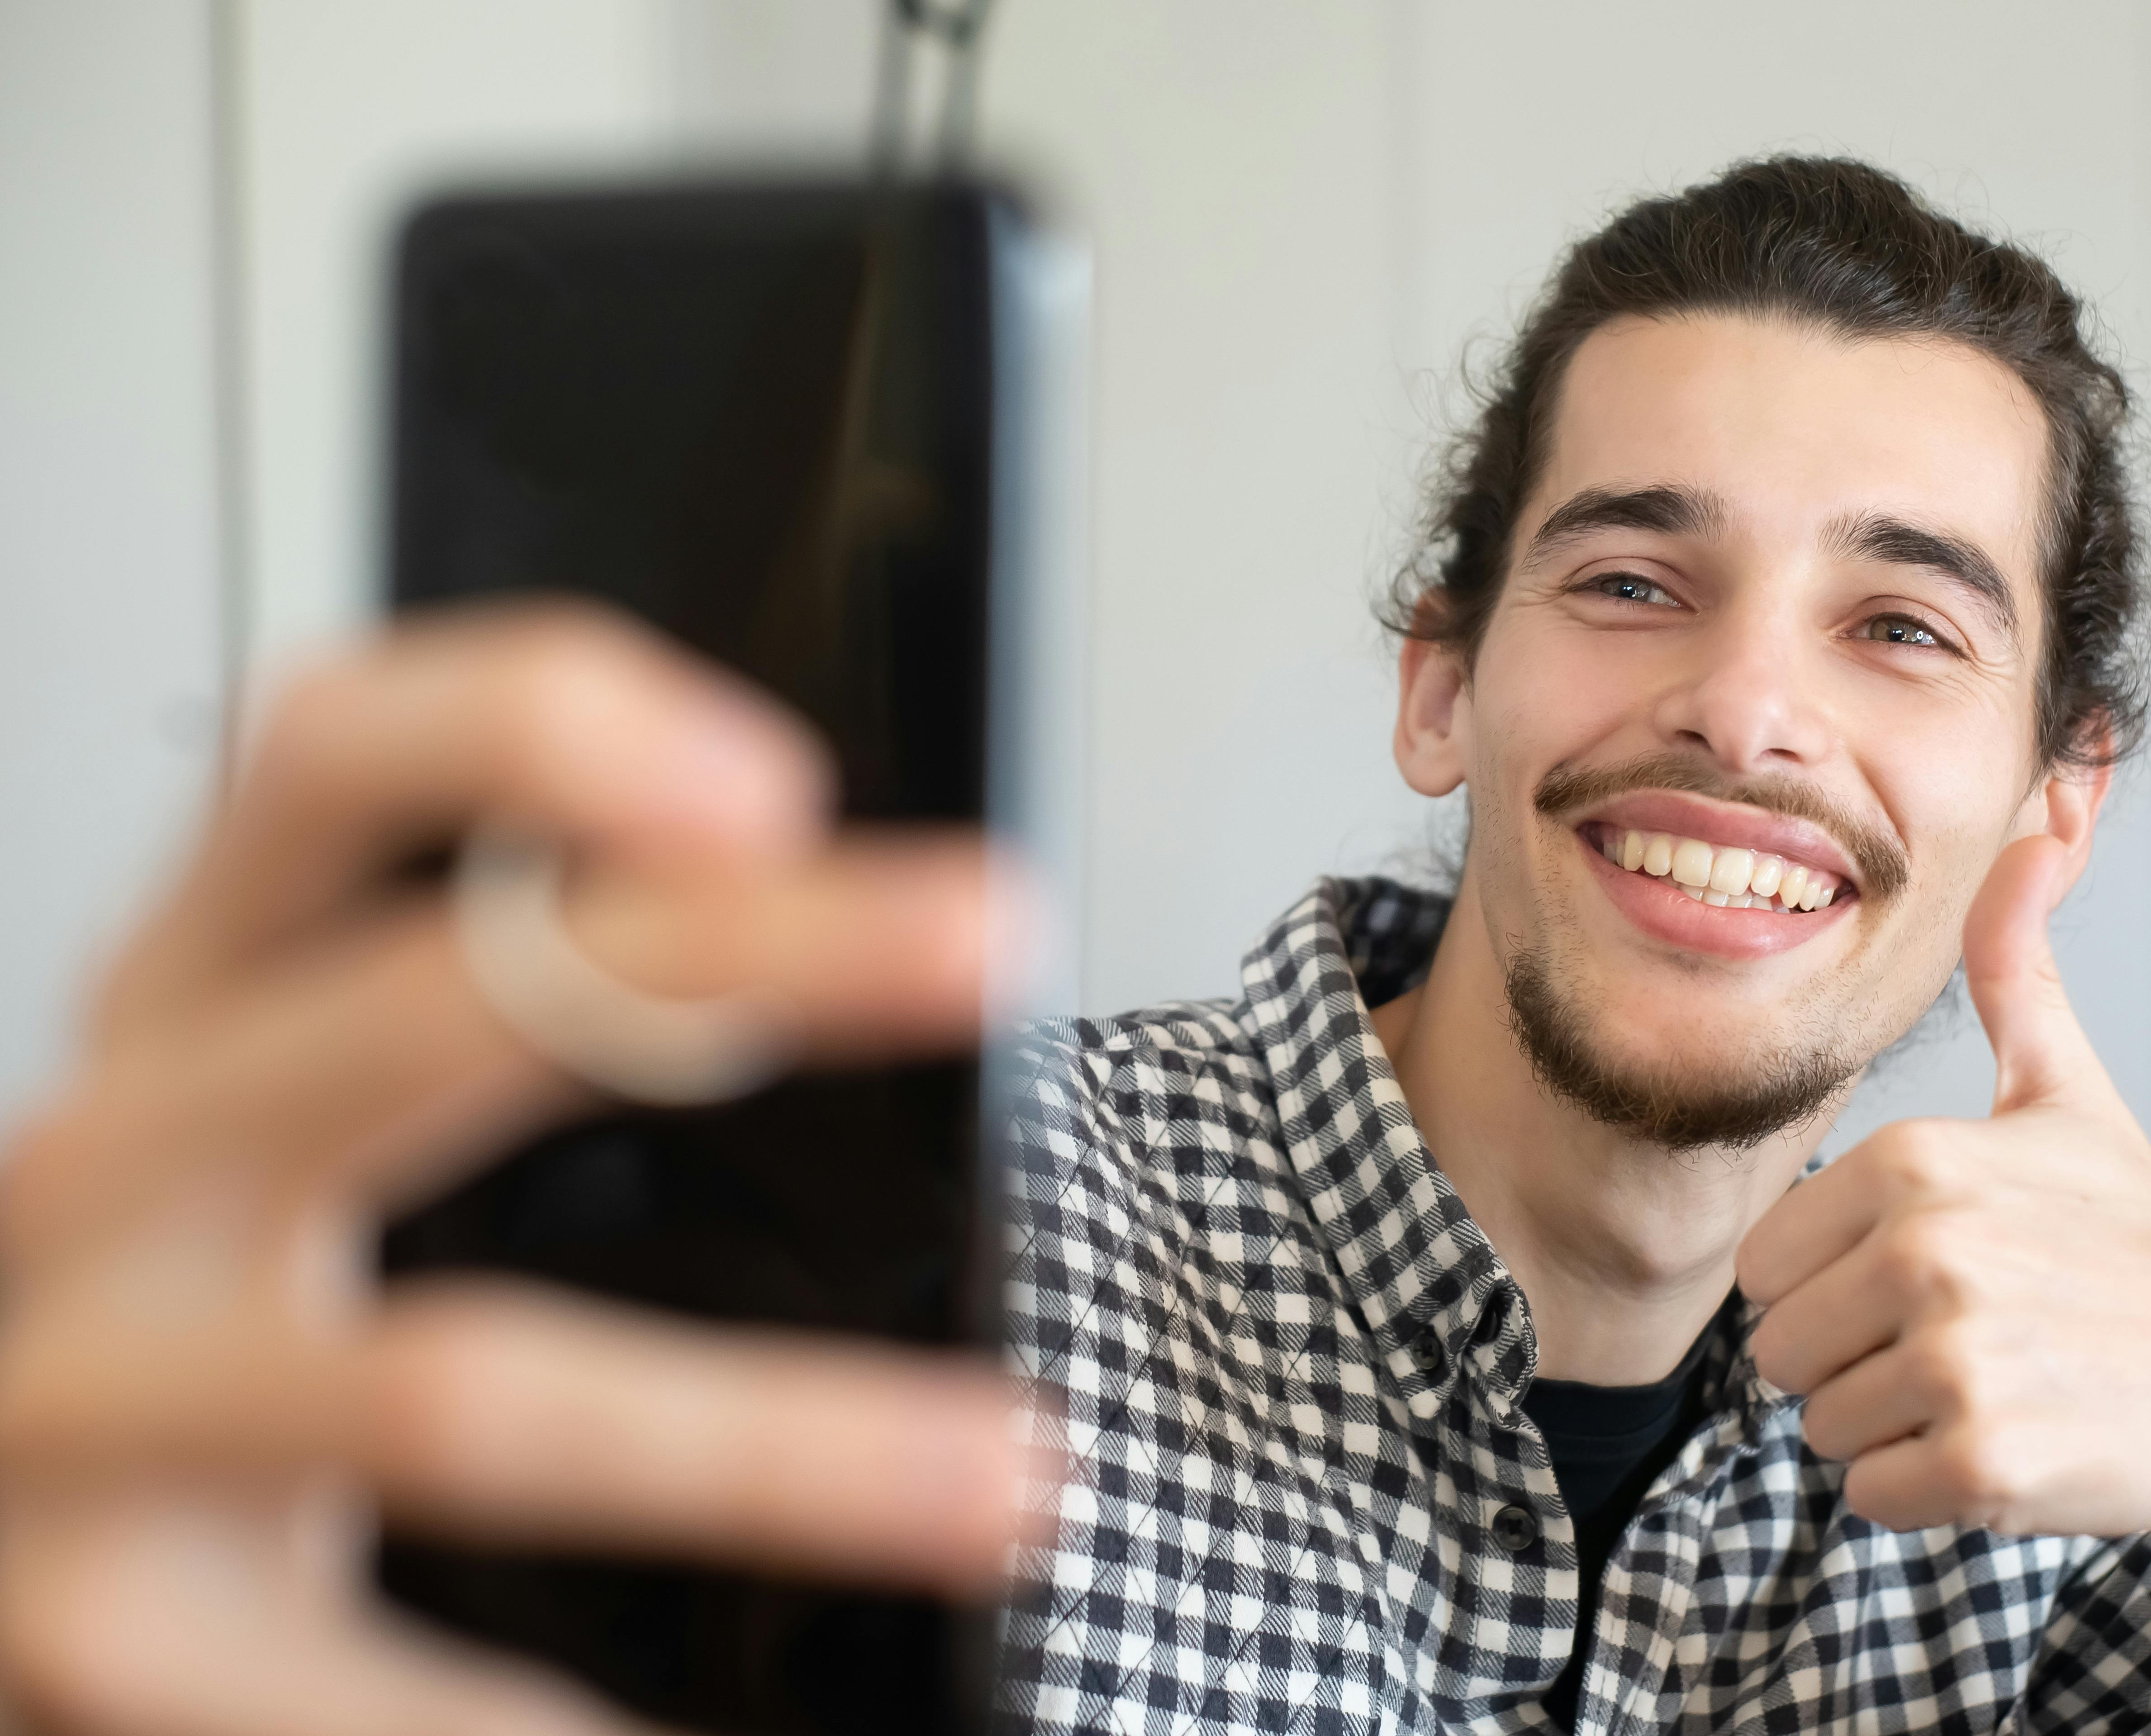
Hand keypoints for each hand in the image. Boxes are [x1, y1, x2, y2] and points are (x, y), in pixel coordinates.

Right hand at [0, 604, 1030, 1735]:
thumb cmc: (172, 1308)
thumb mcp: (273, 1115)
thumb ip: (485, 1003)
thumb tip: (797, 924)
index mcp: (175, 1009)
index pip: (323, 760)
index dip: (536, 729)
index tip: (774, 779)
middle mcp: (104, 1171)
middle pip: (425, 1007)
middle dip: (742, 958)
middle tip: (1001, 926)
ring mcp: (79, 1409)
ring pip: (460, 1393)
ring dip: (771, 1442)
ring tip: (1011, 1477)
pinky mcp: (85, 1644)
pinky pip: (375, 1687)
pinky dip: (566, 1724)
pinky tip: (710, 1733)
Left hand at [1738, 835, 2150, 1540]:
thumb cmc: (2145, 1241)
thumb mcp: (2067, 1093)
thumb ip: (2015, 966)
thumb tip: (2037, 827)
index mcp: (1913, 1163)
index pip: (1764, 1266)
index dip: (1831, 1289)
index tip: (1925, 1285)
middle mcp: (1925, 1252)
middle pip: (1779, 1349)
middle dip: (1854, 1362)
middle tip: (1965, 1345)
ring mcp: (1954, 1360)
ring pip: (1820, 1425)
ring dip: (1891, 1426)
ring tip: (1993, 1388)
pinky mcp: (1981, 1462)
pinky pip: (1869, 1494)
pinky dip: (1926, 1493)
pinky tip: (2012, 1447)